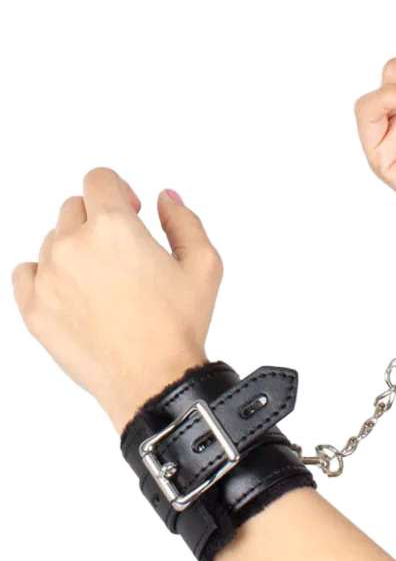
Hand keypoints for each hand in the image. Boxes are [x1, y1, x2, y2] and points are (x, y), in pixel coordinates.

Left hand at [12, 168, 222, 431]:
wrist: (153, 380)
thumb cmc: (179, 325)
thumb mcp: (203, 265)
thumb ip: (184, 221)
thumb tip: (165, 199)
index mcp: (113, 228)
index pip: (99, 180)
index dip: (118, 190)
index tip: (129, 210)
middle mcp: (73, 245)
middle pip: (76, 208)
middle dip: (100, 220)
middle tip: (123, 252)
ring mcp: (48, 277)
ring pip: (54, 241)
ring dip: (77, 249)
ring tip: (105, 281)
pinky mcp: (34, 308)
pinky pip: (27, 272)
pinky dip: (47, 274)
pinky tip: (73, 290)